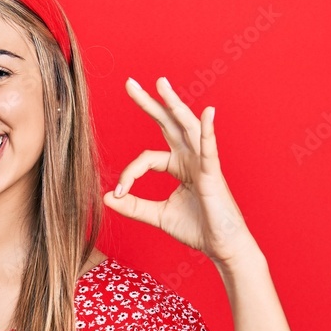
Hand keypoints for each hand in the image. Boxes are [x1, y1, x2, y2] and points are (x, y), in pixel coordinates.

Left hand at [103, 77, 257, 267]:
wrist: (222, 247)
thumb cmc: (197, 228)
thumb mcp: (157, 215)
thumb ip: (133, 206)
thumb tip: (107, 197)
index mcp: (179, 166)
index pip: (146, 159)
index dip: (128, 174)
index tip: (118, 192)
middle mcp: (191, 158)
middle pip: (168, 124)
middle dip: (150, 104)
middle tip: (130, 84)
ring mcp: (203, 164)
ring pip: (187, 128)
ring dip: (174, 105)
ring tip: (161, 84)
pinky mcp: (213, 175)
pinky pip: (210, 150)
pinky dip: (208, 132)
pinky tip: (207, 113)